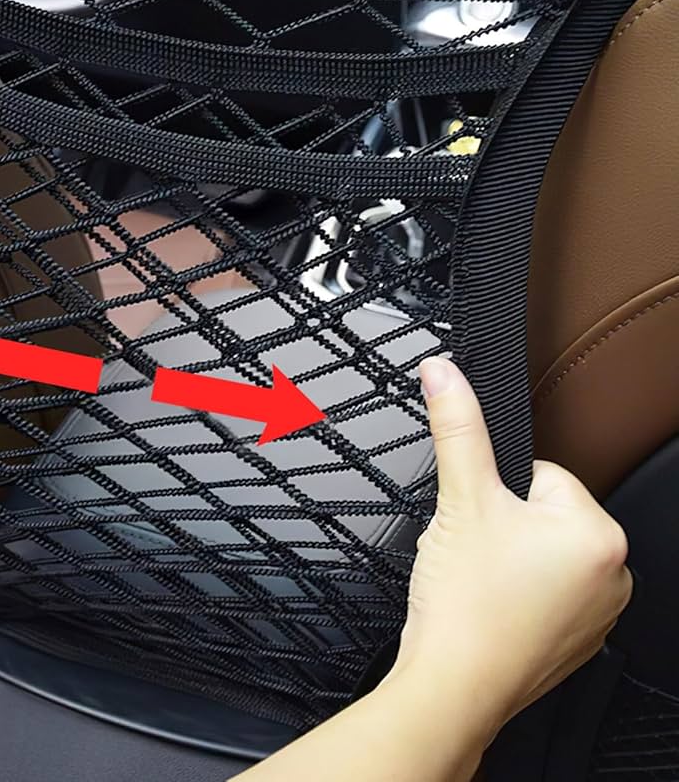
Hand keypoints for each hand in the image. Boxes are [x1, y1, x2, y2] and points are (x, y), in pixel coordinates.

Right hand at [394, 356, 632, 737]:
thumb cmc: (465, 607)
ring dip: (505, 555)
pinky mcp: (577, 640)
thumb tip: (446, 372)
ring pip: (537, 550)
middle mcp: (613, 574)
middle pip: (540, 512)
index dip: (494, 491)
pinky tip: (487, 605)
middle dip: (500, 524)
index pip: (539, 474)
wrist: (451, 688)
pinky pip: (542, 589)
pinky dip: (513, 591)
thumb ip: (457, 426)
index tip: (478, 523)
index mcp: (598, 533)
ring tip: (478, 582)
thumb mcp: (460, 498)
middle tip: (473, 554)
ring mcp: (598, 613)